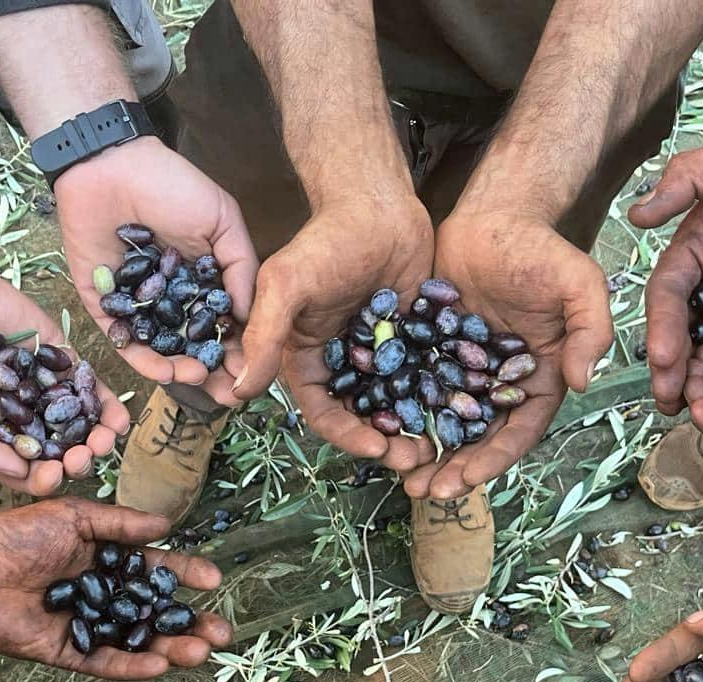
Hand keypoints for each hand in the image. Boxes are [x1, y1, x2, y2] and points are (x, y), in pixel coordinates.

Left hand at [0, 498, 230, 678]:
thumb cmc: (17, 533)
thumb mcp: (76, 518)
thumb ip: (121, 525)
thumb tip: (166, 526)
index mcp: (104, 561)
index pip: (153, 571)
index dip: (184, 576)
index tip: (213, 580)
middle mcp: (99, 596)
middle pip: (153, 614)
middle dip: (189, 624)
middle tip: (222, 633)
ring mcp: (84, 627)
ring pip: (136, 642)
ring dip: (169, 649)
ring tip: (201, 652)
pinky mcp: (65, 653)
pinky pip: (103, 663)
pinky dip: (131, 667)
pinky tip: (160, 666)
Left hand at [57, 138, 258, 404]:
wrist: (110, 166)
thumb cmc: (173, 185)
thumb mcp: (223, 222)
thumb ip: (241, 270)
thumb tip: (252, 320)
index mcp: (199, 282)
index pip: (221, 327)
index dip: (237, 353)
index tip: (251, 374)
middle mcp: (169, 299)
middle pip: (191, 348)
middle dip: (210, 374)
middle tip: (225, 392)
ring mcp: (136, 305)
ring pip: (159, 351)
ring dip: (179, 371)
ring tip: (196, 379)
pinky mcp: (103, 305)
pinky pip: (123, 340)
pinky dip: (143, 359)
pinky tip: (164, 371)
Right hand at [236, 193, 435, 466]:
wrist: (378, 201)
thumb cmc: (325, 240)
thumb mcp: (287, 285)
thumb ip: (264, 336)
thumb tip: (238, 390)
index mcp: (308, 356)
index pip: (323, 411)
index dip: (346, 435)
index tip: (376, 447)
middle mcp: (344, 362)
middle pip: (363, 417)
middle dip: (388, 441)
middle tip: (417, 459)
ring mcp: (382, 353)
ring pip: (399, 404)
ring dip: (417, 427)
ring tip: (441, 445)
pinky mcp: (414, 340)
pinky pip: (428, 376)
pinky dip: (442, 397)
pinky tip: (464, 413)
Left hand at [401, 210, 609, 498]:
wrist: (495, 217)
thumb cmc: (542, 250)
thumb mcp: (579, 284)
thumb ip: (589, 331)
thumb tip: (582, 381)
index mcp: (538, 380)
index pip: (517, 433)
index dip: (491, 461)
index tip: (463, 481)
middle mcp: (500, 385)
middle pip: (476, 439)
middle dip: (451, 469)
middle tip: (421, 492)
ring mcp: (464, 372)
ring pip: (442, 423)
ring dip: (422, 451)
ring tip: (399, 475)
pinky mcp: (432, 354)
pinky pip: (413, 390)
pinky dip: (398, 414)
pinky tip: (376, 432)